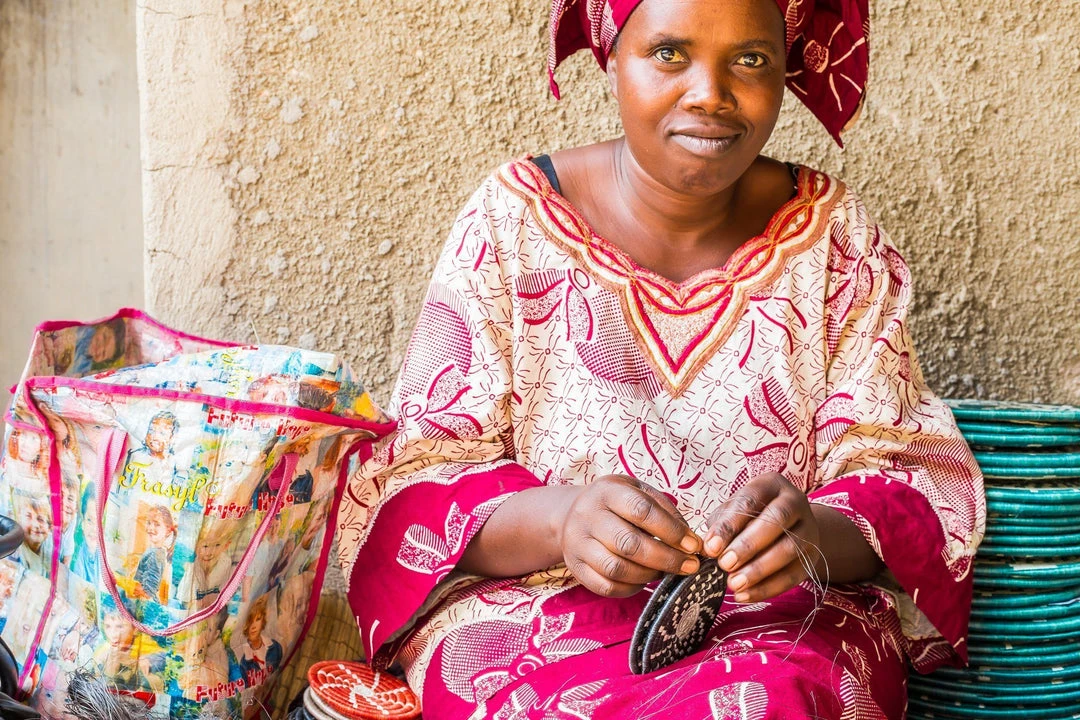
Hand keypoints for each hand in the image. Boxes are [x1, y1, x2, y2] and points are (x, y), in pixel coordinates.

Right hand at [559, 475, 701, 596]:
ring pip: (617, 568)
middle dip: (666, 558)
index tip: (693, 545)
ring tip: (666, 572)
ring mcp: (578, 543)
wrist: (572, 515)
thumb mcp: (638, 492)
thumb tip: (691, 540)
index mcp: (607, 491)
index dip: (671, 530)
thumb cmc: (616, 503)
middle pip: (628, 544)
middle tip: (690, 566)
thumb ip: (665, 511)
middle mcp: (588, 516)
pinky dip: (631, 588)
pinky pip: (606, 586)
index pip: (641, 510)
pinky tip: (645, 580)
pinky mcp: (576, 567)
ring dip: (650, 575)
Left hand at [702, 473, 822, 602]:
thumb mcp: (733, 511)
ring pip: (789, 549)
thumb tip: (708, 548)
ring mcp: (809, 529)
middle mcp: (795, 502)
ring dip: (759, 569)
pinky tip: (745, 595)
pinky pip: (793, 575)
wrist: (791, 526)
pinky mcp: (813, 556)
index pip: (750, 500)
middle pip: (776, 521)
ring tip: (734, 584)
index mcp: (771, 484)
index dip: (730, 524)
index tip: (711, 547)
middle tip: (725, 564)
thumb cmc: (750, 516)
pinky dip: (768, 588)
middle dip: (748, 545)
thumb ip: (721, 526)